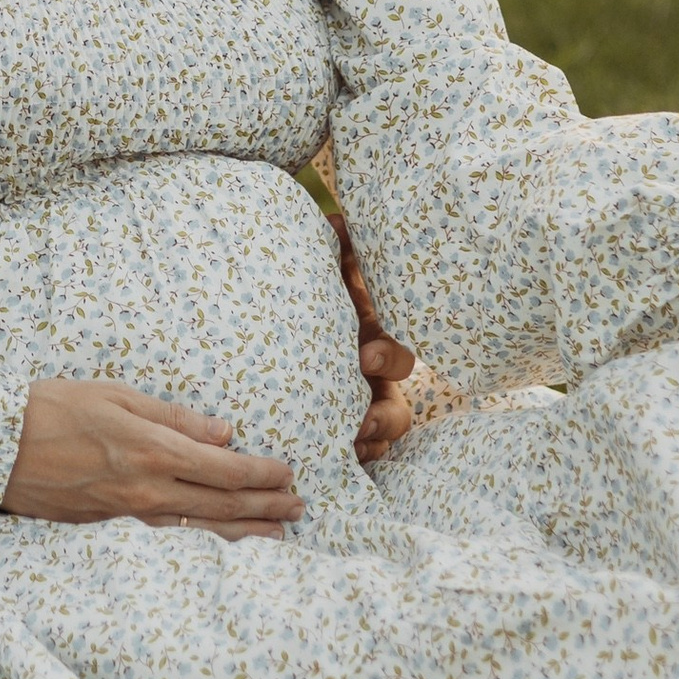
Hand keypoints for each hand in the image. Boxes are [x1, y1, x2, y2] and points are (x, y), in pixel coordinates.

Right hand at [2, 378, 302, 538]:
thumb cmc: (53, 407)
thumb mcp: (116, 394)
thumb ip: (174, 416)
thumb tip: (224, 432)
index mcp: (154, 449)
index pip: (225, 469)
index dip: (263, 474)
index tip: (289, 473)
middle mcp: (148, 488)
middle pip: (222, 504)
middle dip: (266, 506)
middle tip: (298, 507)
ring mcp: (129, 514)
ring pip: (200, 528)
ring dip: (244, 532)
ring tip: (278, 536)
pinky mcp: (109, 527)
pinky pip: (168, 537)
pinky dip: (201, 540)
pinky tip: (219, 543)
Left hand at [337, 222, 416, 461]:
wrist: (280, 332)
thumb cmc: (314, 301)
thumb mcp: (327, 280)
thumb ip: (335, 253)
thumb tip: (337, 221)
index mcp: (371, 338)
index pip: (396, 351)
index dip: (389, 354)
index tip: (366, 355)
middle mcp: (374, 377)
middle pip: (397, 406)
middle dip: (380, 411)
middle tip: (356, 415)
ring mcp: (365, 407)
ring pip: (385, 432)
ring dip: (370, 439)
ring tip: (348, 443)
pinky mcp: (348, 432)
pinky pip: (363, 453)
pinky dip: (353, 456)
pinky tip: (334, 458)